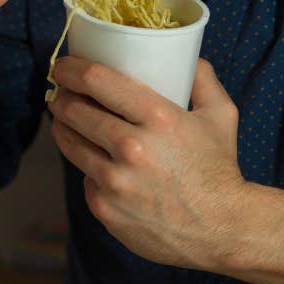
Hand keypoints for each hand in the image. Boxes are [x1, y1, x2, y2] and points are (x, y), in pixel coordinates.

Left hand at [46, 57, 251, 269]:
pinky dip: (91, 169)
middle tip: (61, 94)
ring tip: (67, 122)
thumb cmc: (219, 169)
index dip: (71, 69)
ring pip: (70, 143)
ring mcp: (114, 181)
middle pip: (74, 110)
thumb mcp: (221, 115)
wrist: (221, 229)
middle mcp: (131, 148)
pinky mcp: (104, 208)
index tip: (63, 66)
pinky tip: (102, 166)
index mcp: (158, 118)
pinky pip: (85, 178)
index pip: (97, 80)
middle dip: (61, 97)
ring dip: (64, 128)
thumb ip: (202, 78)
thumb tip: (186, 55)